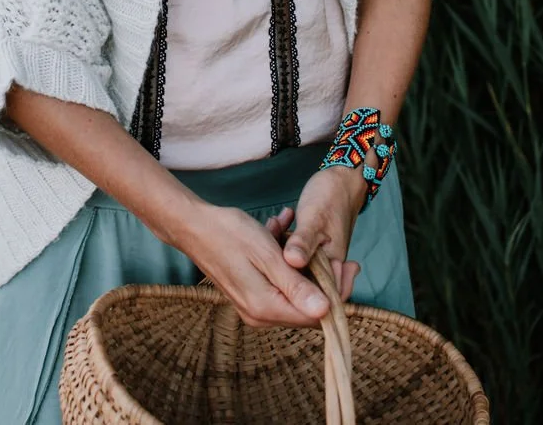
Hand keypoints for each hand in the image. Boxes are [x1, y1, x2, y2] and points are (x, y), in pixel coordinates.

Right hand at [185, 204, 331, 328]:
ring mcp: (253, 305)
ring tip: (289, 226)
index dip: (337, 294)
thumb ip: (296, 286)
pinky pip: (277, 281)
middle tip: (325, 243)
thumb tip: (326, 311)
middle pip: (305, 304)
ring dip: (298, 260)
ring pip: (292, 288)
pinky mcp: (249, 293)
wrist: (192, 226)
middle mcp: (260, 315)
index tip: (350, 266)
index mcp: (266, 308)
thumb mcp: (267, 255)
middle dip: (318, 273)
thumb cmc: (229, 235)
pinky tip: (276, 230)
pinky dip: (282, 259)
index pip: (315, 316)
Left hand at [281, 167, 365, 301]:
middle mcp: (328, 268)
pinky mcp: (309, 250)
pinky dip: (282, 244)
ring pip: (295, 271)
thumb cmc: (330, 196)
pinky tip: (276, 224)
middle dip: (282, 270)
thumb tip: (291, 262)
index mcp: (334, 265)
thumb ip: (303, 241)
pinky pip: (293, 258)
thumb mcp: (314, 217)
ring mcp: (318, 259)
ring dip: (280, 254)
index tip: (272, 276)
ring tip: (273, 227)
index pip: (320, 298)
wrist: (341, 178)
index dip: (295, 295)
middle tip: (269, 242)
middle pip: (303, 287)